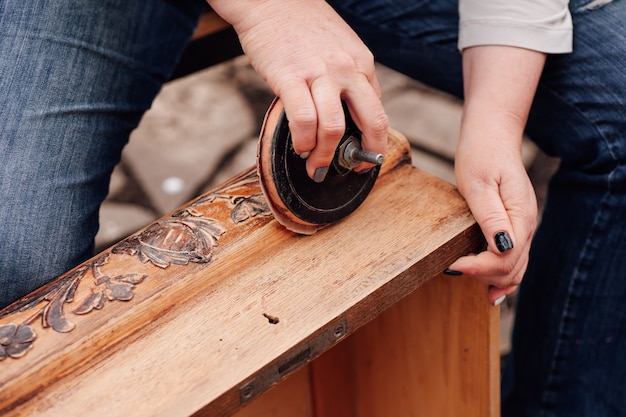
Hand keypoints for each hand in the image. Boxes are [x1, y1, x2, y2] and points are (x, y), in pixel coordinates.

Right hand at [208, 0, 387, 179]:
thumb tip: (356, 113)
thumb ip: (351, 77)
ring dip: (324, 156)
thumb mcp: (341, 46)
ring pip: (333, 128)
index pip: (378, 111)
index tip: (364, 157)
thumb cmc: (302, 26)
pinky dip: (302, 141)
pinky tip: (298, 146)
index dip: (374, 141)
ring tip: (314, 164)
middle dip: (362, 154)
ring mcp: (319, 73)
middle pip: (370, 122)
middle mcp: (347, 69)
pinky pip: (302, 120)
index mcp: (362, 63)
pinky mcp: (289, 77)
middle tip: (351, 169)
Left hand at [446, 45, 544, 304]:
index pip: (505, 258)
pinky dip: (503, 273)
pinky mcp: (515, 222)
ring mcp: (523, 224)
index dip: (477, 267)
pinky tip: (491, 286)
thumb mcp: (479, 184)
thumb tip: (501, 247)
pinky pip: (515, 255)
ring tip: (474, 288)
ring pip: (517, 266)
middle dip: (483, 275)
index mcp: (519, 216)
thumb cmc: (481, 155)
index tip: (450, 265)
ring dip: (495, 279)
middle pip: (512, 267)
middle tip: (453, 270)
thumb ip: (490, 217)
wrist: (492, 135)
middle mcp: (527, 224)